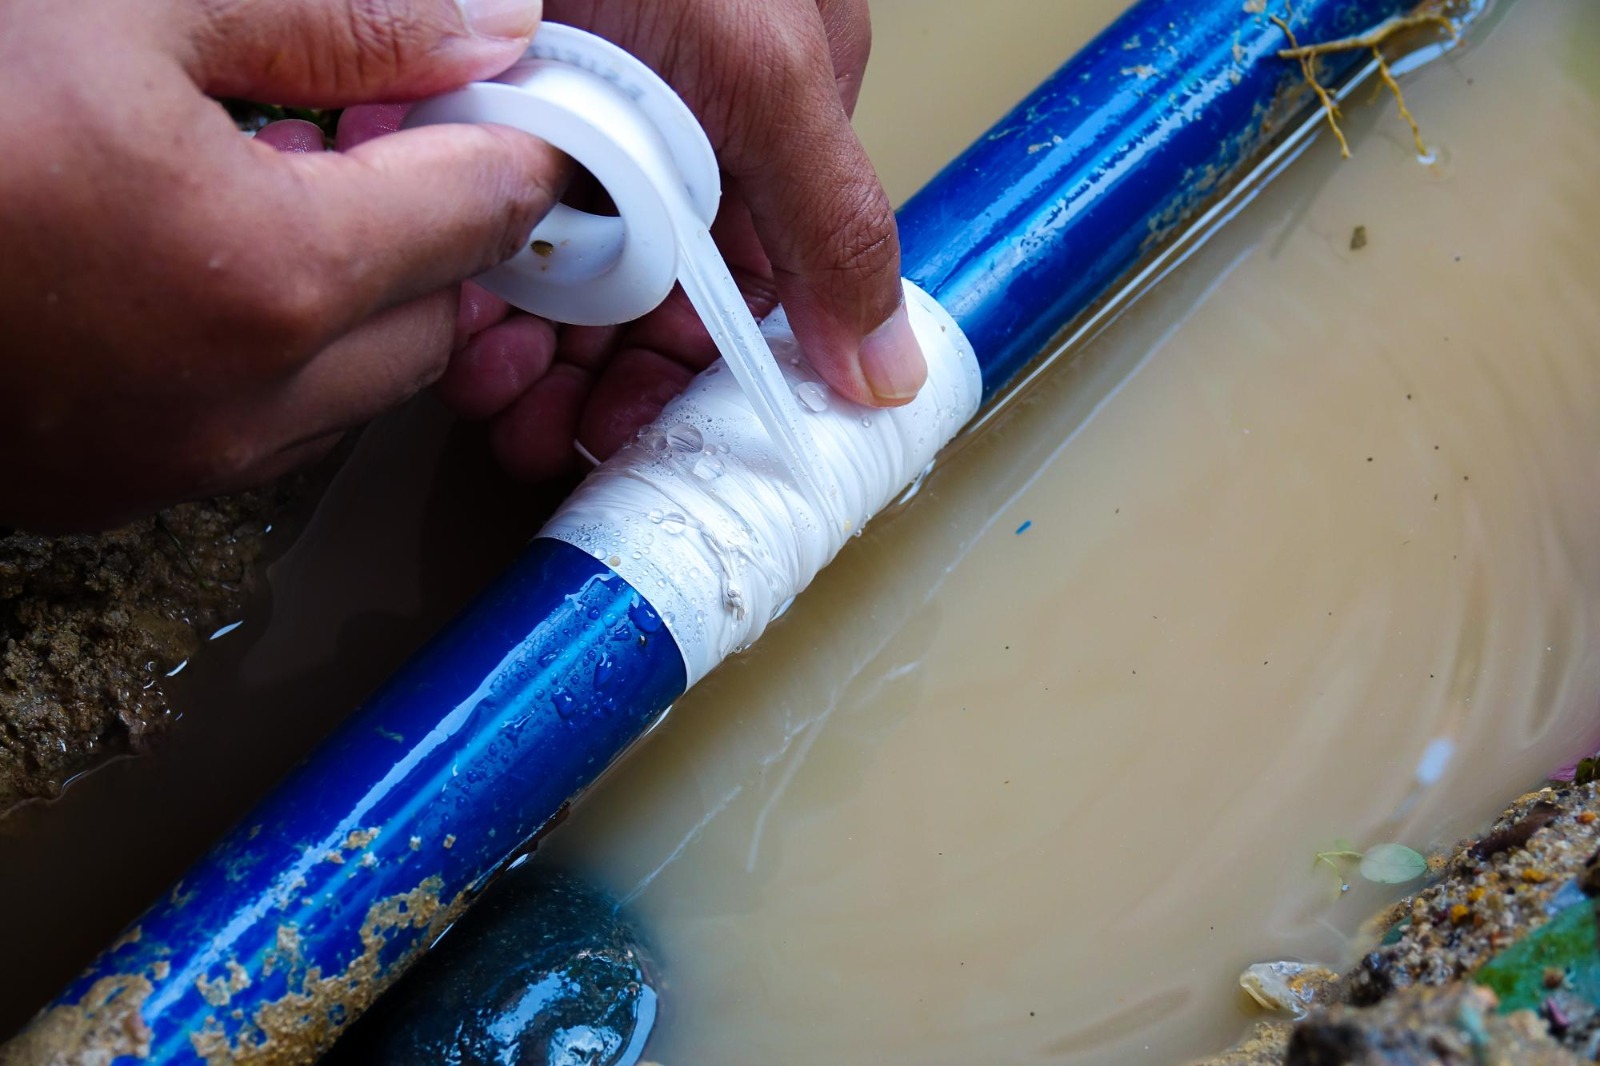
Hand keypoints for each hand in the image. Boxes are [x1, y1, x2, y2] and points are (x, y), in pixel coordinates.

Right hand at [0, 0, 562, 528]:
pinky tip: (190, 269)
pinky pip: (255, 434)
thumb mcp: (121, 3)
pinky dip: (271, 357)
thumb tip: (494, 27)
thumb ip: (338, 24)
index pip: (480, 213)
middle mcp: (239, 404)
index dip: (518, 145)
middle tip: (373, 135)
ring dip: (358, 300)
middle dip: (434, 228)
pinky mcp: (96, 489)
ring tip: (273, 193)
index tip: (520, 104)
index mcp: (270, 277)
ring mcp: (165, 463)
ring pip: (350, 392)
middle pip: (432, 320)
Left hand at [428, 0, 929, 477]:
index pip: (743, 294)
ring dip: (525, 355)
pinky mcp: (487, 116)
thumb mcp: (765, 67)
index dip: (690, 379)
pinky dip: (462, 286)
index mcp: (766, 132)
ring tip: (490, 393)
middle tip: (545, 432)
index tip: (639, 437)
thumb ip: (836, 221)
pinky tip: (449, 323)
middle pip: (642, 305)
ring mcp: (579, 130)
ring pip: (558, 282)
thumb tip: (891, 370)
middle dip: (594, 381)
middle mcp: (676, 142)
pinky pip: (479, 229)